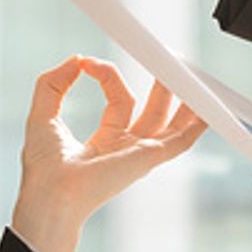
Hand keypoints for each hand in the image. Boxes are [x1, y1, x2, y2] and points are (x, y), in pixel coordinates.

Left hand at [11, 57, 206, 251]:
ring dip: (184, 99)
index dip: (108, 75)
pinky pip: (183, 139)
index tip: (87, 63)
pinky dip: (198, 122)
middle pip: (153, 110)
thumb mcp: (42, 113)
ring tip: (189, 73)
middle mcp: (127, 148)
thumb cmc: (43, 167)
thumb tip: (75, 61)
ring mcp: (140, 154)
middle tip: (165, 59)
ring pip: (173, 123)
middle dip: (161, 85)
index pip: (119, 98)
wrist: (50, 192)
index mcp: (106, 141)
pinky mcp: (149, 157)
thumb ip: (53, 83)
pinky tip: (208, 106)